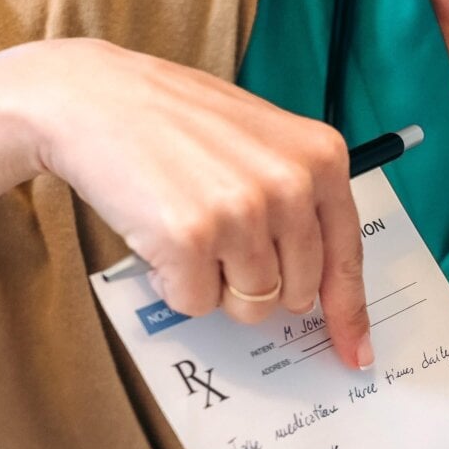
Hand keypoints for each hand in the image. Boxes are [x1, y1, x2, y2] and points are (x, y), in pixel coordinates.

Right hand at [0, 38, 372, 366]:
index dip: (348, 312)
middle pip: (298, 291)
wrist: (94, 97)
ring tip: (187, 225)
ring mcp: (243, 212)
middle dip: (257, 282)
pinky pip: (196, 302)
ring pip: (250, 304)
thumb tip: (320, 288)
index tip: (354, 351)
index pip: (347, 255)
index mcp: (322, 158)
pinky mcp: (191, 238)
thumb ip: (299, 202)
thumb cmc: (174, 120)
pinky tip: (158, 232)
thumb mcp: (261, 142)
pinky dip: (172, 281)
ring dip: (213, 281)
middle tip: (219, 236)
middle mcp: (291, 185)